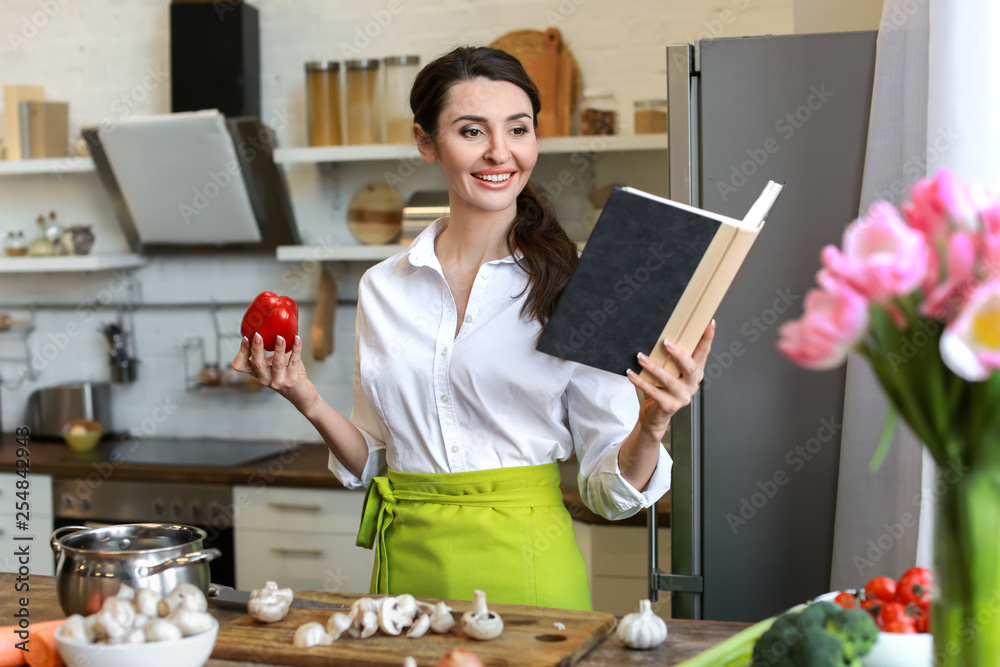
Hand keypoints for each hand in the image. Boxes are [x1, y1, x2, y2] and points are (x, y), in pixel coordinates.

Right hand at [232, 333, 318, 411]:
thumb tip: (274, 323)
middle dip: (256, 349)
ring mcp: (278, 381)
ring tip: (280, 337)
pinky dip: (296, 349)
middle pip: (256, 364)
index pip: (241, 365)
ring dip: (278, 349)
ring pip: (277, 364)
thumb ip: (273, 349)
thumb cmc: (288, 374)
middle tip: (258, 335)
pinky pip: (293, 362)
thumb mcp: (276, 362)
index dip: (241, 352)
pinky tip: (297, 339)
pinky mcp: (292, 381)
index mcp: (258, 372)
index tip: (246, 337)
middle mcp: (265, 379)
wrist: (302, 395)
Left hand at [626, 320, 715, 437]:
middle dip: (679, 354)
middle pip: (691, 368)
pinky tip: (631, 372)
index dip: (707, 338)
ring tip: (640, 356)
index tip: (709, 322)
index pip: (704, 353)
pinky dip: (640, 381)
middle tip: (666, 342)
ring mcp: (681, 397)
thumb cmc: (661, 389)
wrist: (654, 416)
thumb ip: (670, 357)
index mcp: (695, 373)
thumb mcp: (669, 371)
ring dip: (653, 367)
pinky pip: (653, 391)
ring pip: (669, 380)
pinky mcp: (668, 406)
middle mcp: (691, 385)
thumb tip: (661, 332)